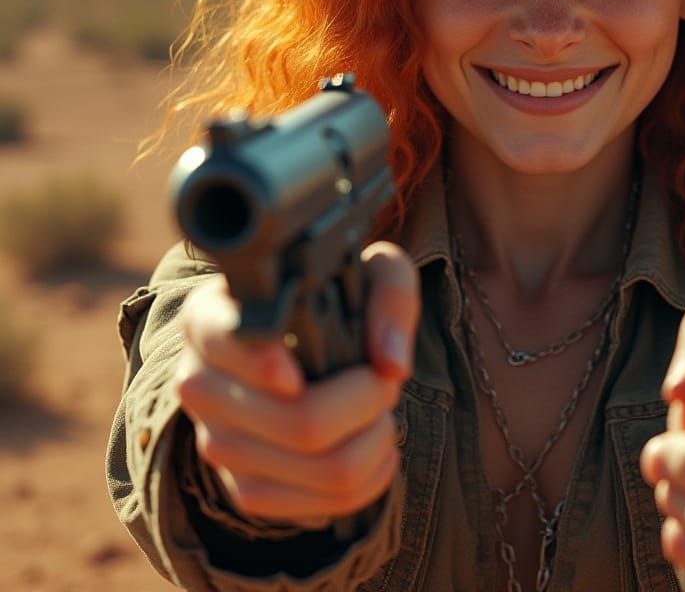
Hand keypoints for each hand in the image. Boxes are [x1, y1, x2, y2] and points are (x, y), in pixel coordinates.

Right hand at [175, 240, 419, 526]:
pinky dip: (370, 476)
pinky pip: (323, 505)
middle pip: (300, 421)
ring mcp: (217, 442)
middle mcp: (200, 382)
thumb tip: (391, 366)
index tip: (301, 373)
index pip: (223, 341)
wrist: (304, 347)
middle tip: (382, 377)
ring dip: (376, 438)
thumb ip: (389, 295)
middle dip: (368, 400)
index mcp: (210, 316)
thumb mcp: (366, 272)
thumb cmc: (331, 299)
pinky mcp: (245, 488)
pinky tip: (375, 443)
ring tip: (380, 406)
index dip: (264, 364)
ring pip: (323, 468)